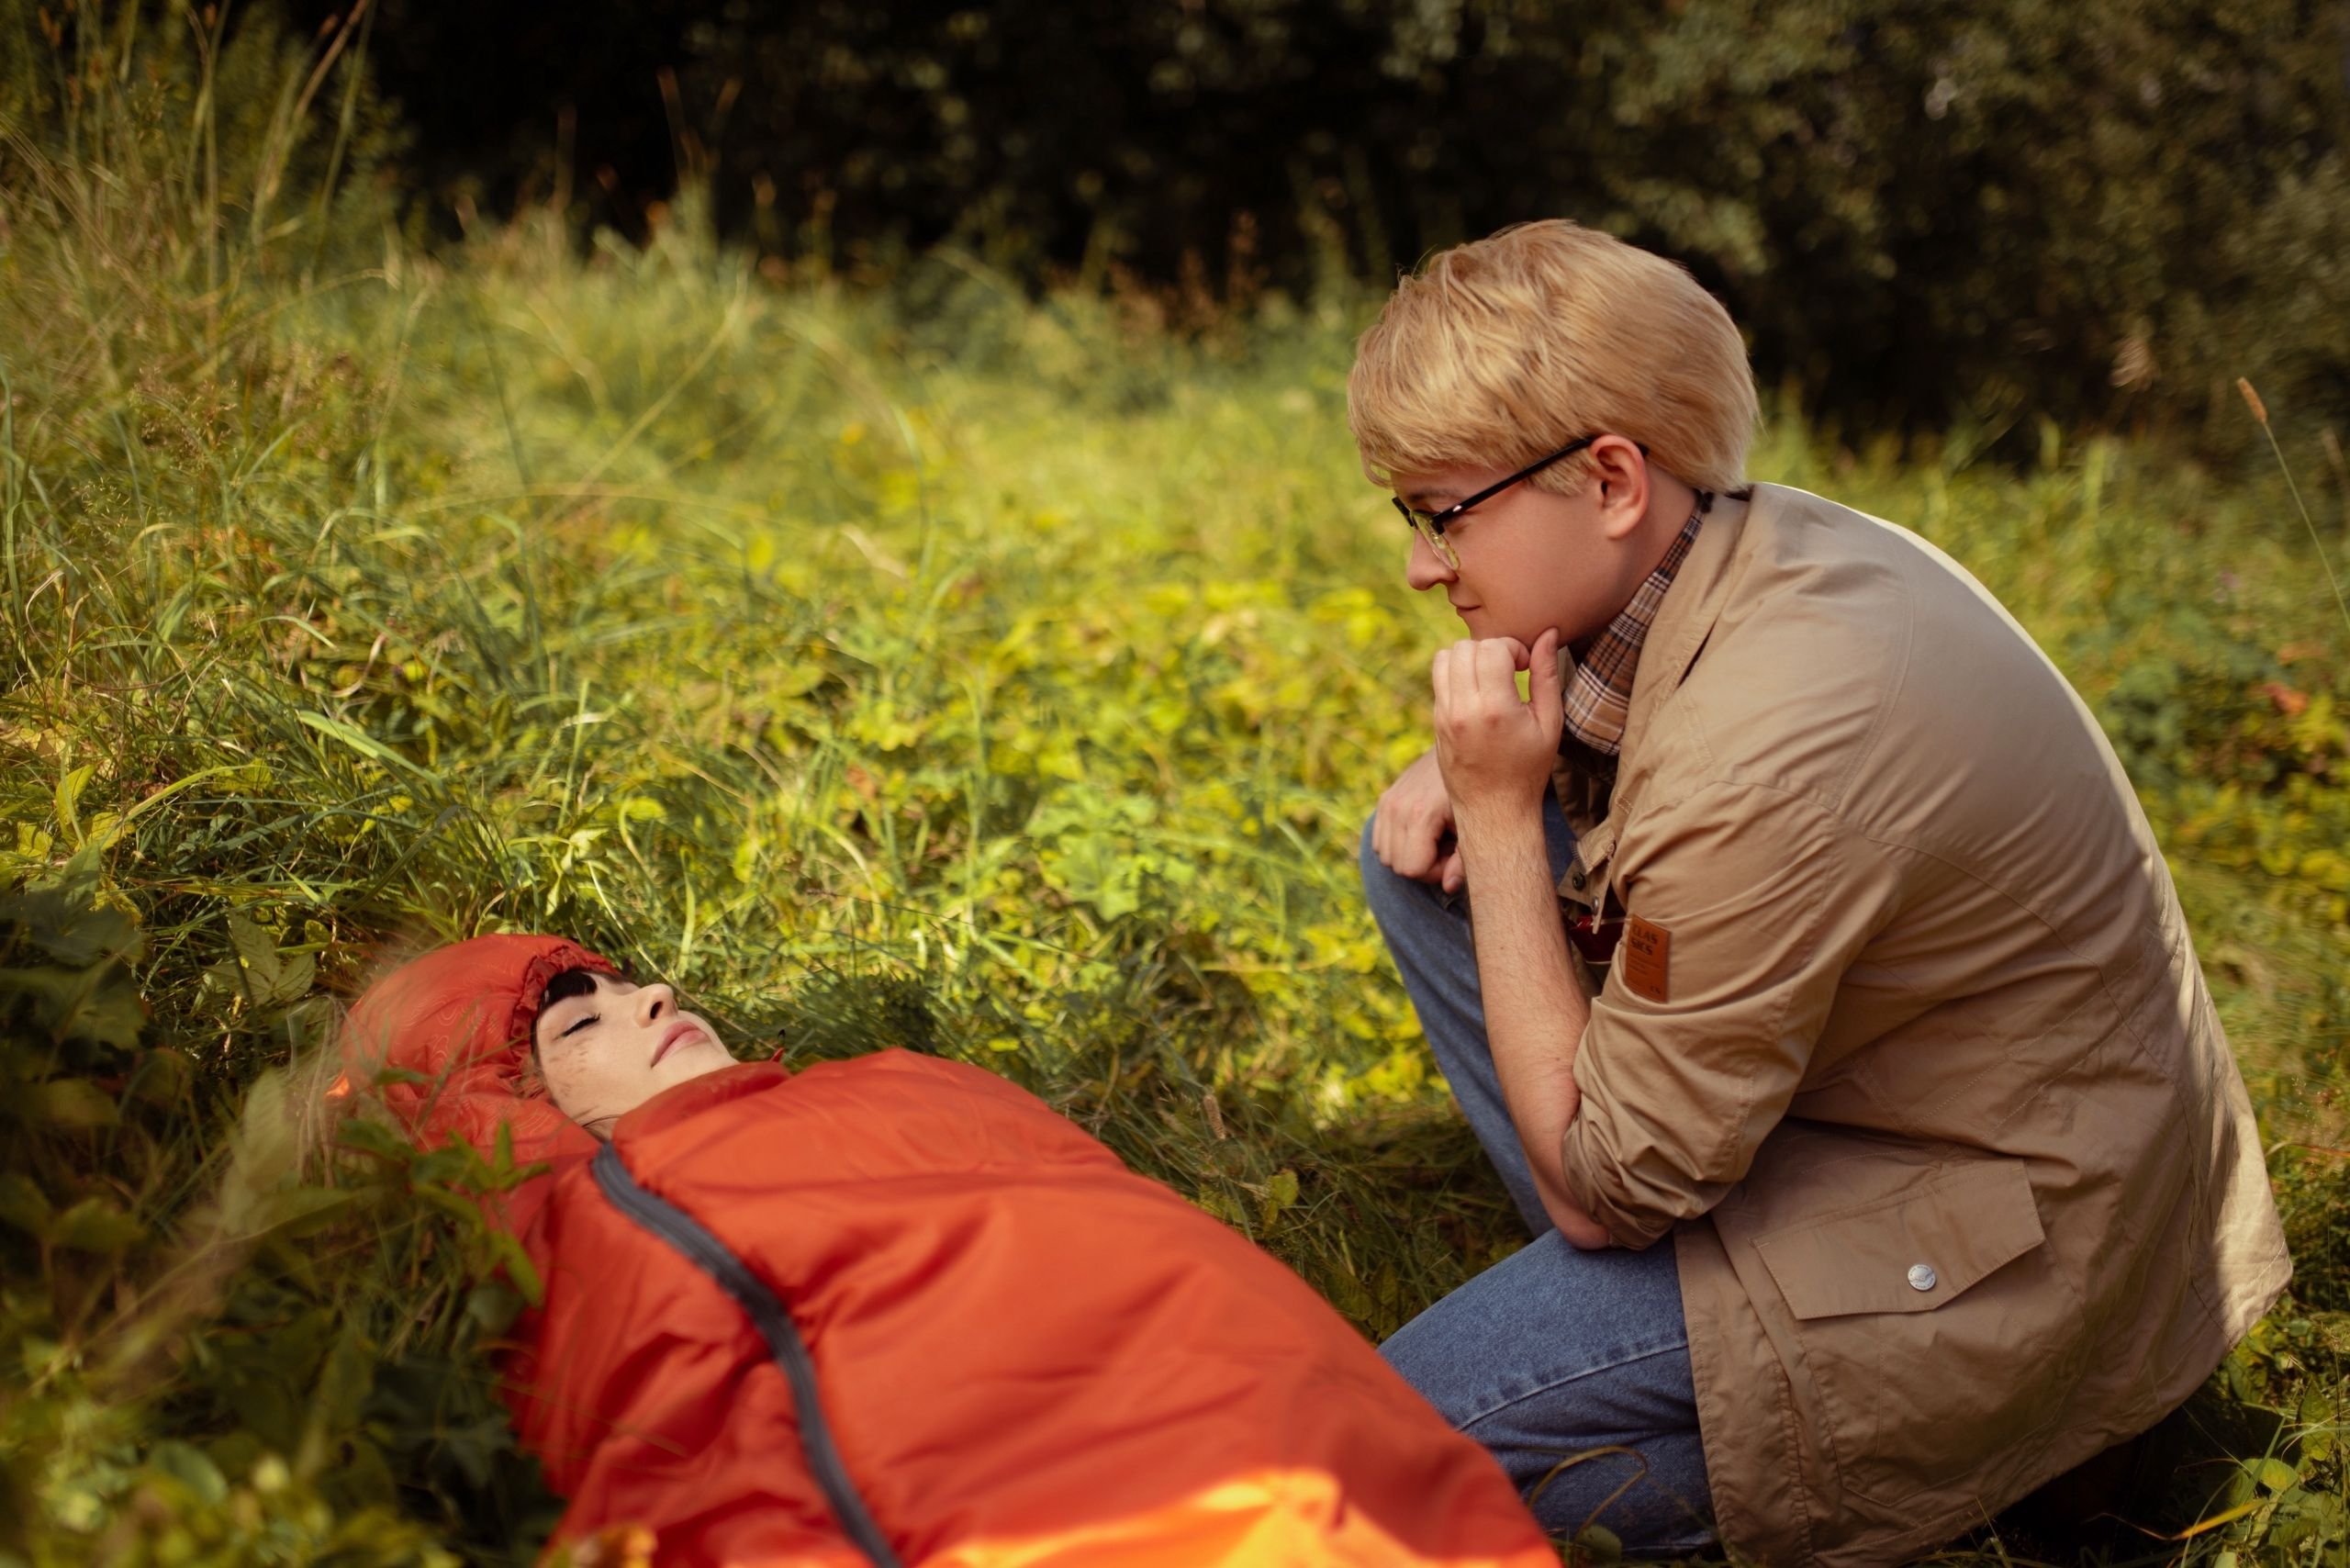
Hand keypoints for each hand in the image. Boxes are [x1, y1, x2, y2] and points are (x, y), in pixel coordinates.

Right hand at [1373, 747, 1464, 892]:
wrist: (1467, 747)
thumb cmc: (1480, 792)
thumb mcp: (1476, 827)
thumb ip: (1464, 862)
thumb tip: (1448, 887)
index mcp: (1421, 814)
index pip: (1412, 869)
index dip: (1435, 871)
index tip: (1453, 855)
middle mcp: (1397, 807)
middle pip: (1397, 865)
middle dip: (1422, 865)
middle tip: (1447, 847)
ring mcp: (1388, 801)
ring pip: (1385, 855)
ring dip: (1409, 855)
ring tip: (1436, 838)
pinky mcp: (1385, 798)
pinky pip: (1380, 840)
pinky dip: (1398, 844)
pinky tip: (1422, 831)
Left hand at [1431, 629, 1562, 829]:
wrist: (1493, 809)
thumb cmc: (1529, 769)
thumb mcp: (1550, 723)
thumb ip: (1547, 675)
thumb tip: (1548, 634)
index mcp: (1496, 709)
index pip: (1492, 648)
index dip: (1513, 648)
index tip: (1524, 666)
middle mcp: (1463, 709)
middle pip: (1466, 647)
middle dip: (1490, 649)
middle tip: (1508, 670)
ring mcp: (1444, 715)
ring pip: (1445, 656)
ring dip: (1469, 657)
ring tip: (1490, 677)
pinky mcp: (1435, 721)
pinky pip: (1438, 678)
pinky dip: (1456, 673)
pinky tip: (1477, 692)